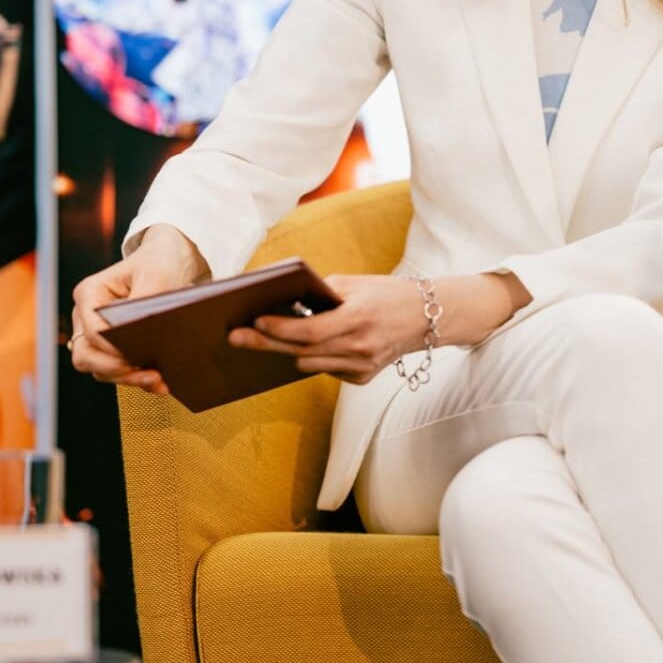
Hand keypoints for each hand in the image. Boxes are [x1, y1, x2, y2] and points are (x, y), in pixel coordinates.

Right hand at [69, 225, 207, 393]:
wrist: (169, 261)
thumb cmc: (158, 263)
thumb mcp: (156, 277)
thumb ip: (144, 306)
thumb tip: (141, 339)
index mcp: (89, 294)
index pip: (92, 332)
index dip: (112, 351)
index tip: (137, 359)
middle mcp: (85, 316)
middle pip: (86, 356)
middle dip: (115, 371)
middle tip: (149, 375)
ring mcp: (95, 333)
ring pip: (99, 369)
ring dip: (126, 379)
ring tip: (159, 380)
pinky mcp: (112, 346)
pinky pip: (115, 371)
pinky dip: (135, 379)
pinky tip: (159, 382)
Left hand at [229, 273, 428, 385]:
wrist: (426, 318)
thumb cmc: (386, 293)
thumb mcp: (355, 285)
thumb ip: (321, 294)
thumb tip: (284, 302)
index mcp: (358, 319)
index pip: (311, 330)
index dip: (281, 328)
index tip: (256, 321)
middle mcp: (360, 347)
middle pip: (302, 351)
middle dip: (266, 343)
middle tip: (236, 337)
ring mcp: (362, 367)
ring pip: (310, 364)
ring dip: (289, 349)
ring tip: (264, 336)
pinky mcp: (363, 378)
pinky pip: (326, 369)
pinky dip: (315, 356)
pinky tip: (313, 344)